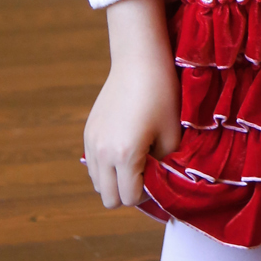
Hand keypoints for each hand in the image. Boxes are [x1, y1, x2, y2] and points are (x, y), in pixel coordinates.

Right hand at [83, 0, 181, 208]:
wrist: (139, 61)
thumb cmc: (162, 95)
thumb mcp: (172, 135)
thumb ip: (164, 166)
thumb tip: (158, 183)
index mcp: (126, 155)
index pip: (130, 199)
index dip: (147, 197)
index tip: (159, 182)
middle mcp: (102, 153)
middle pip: (108, 199)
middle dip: (128, 194)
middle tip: (147, 176)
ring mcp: (91, 142)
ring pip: (97, 183)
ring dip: (115, 181)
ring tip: (135, 163)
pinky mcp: (88, 132)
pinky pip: (92, 165)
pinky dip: (106, 166)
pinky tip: (124, 149)